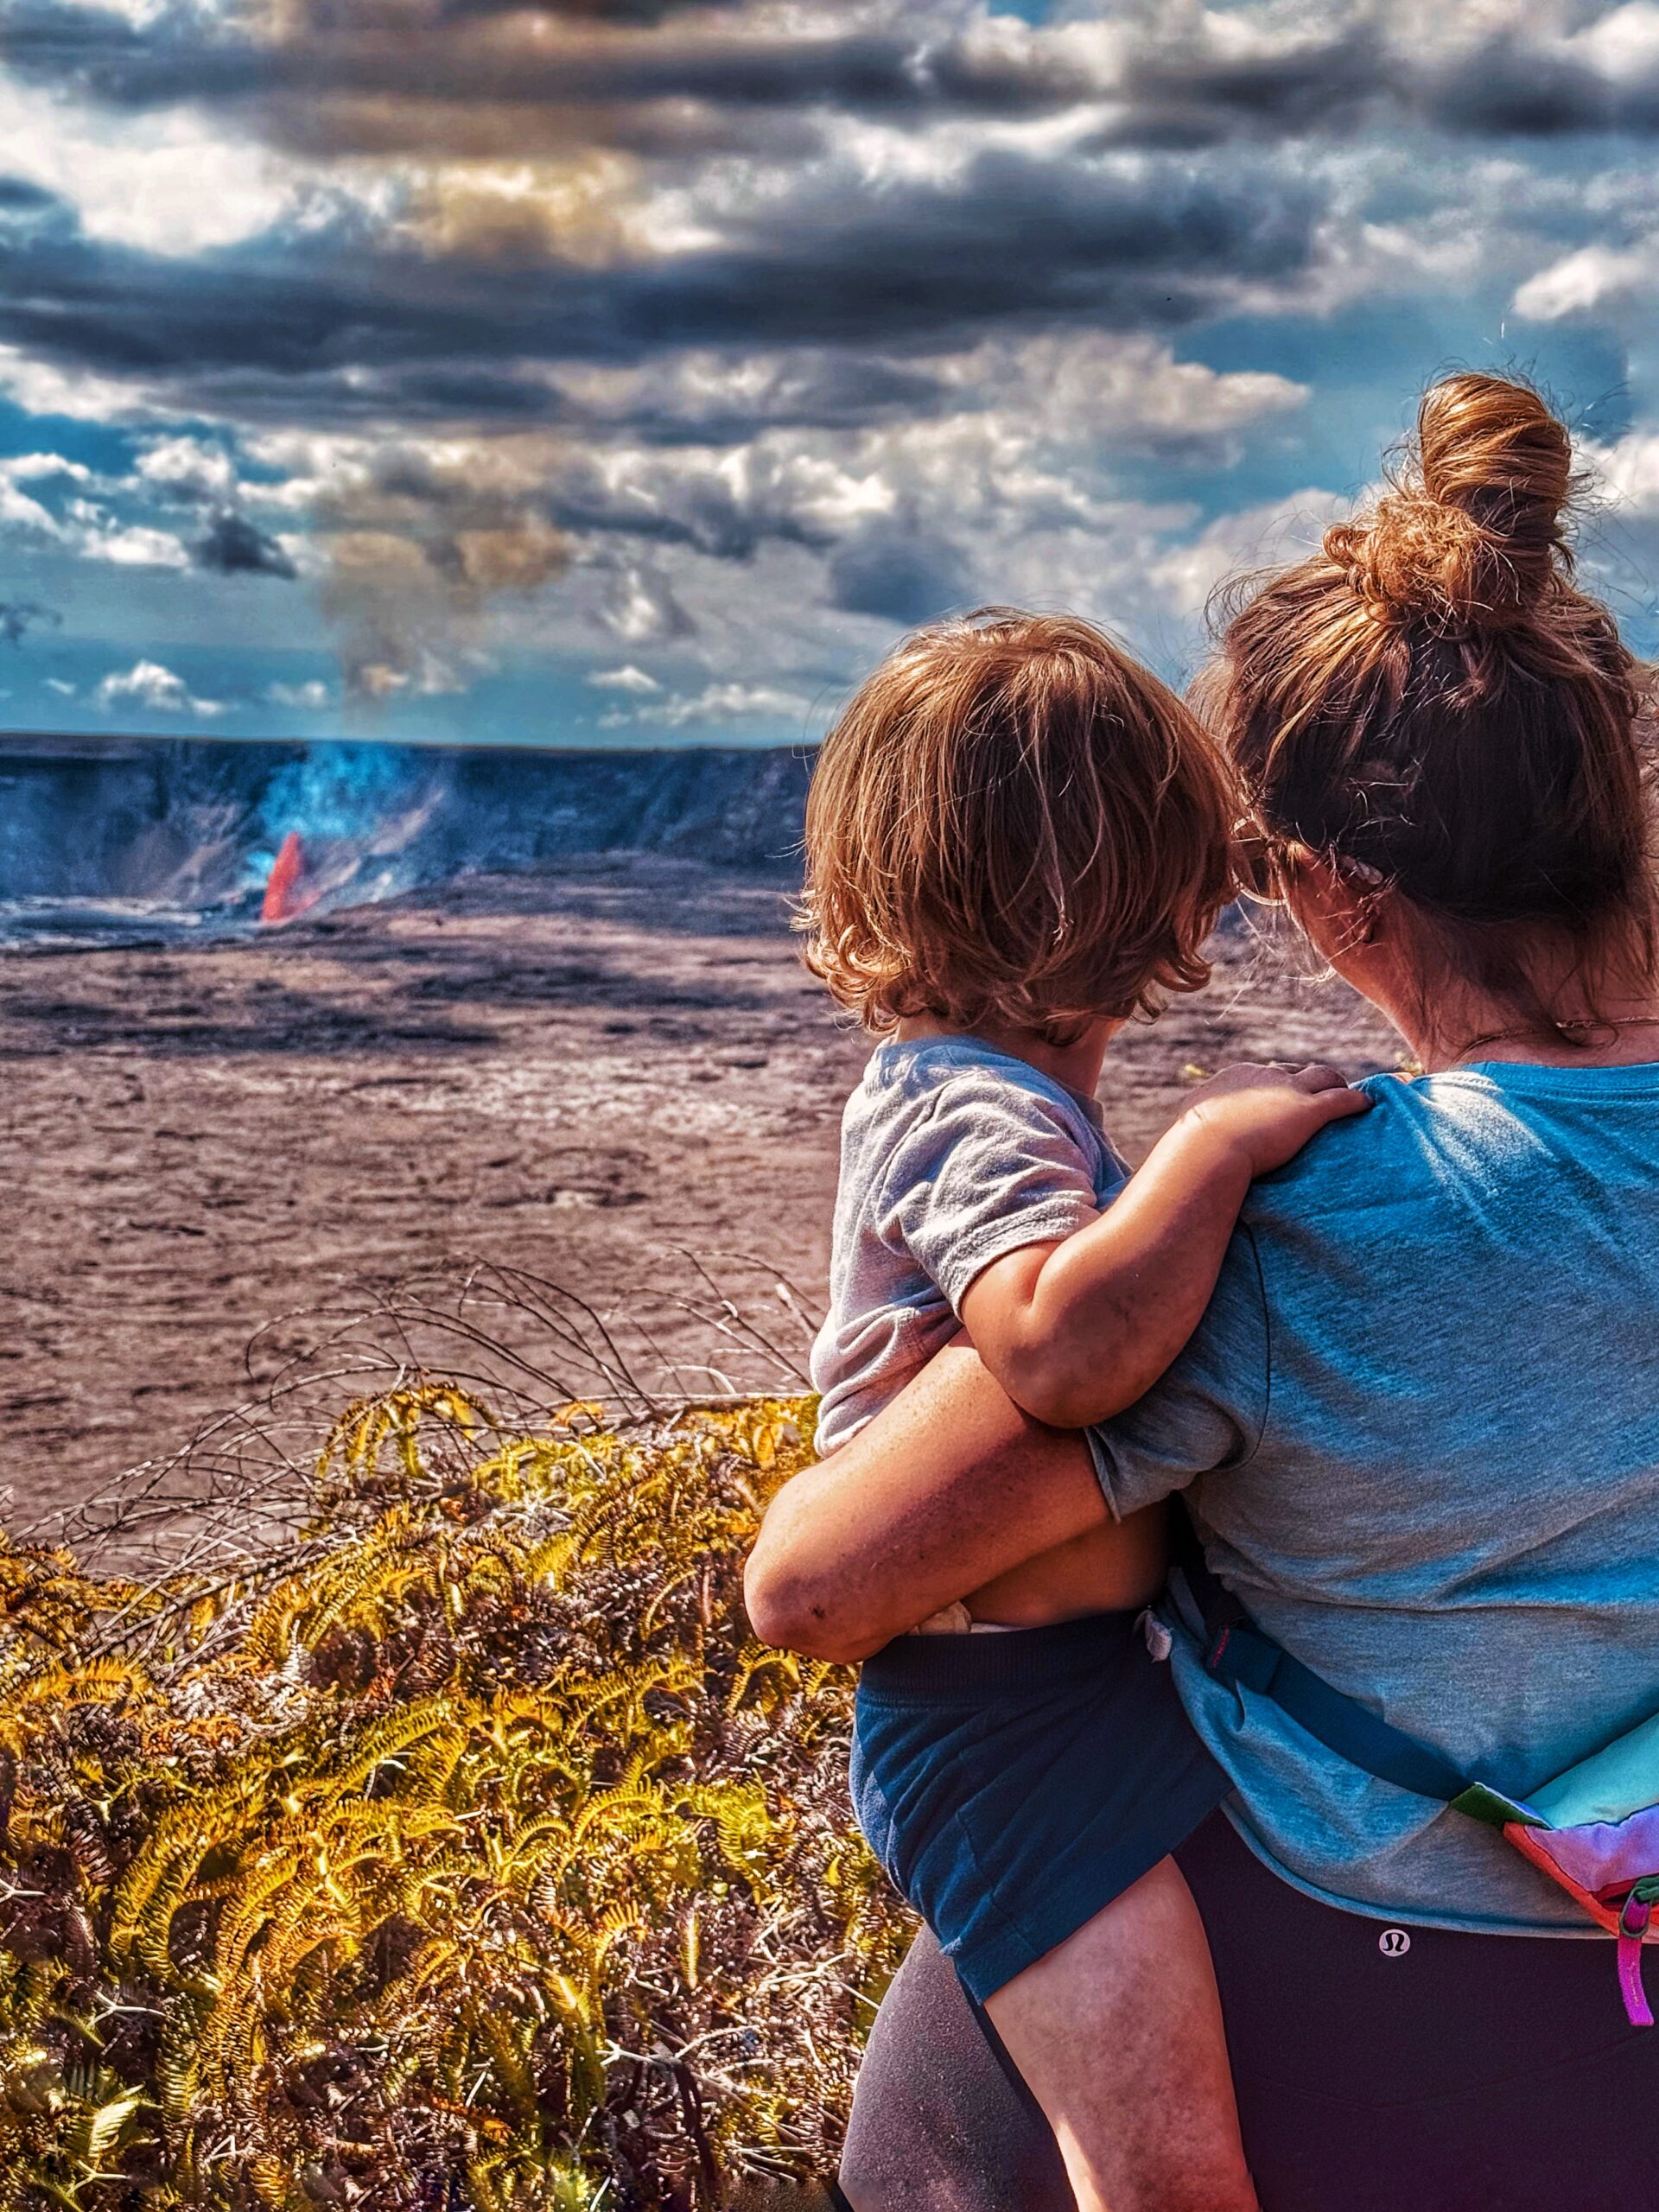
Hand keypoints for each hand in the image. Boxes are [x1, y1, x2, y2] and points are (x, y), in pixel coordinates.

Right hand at [1179, 1060, 1371, 1177]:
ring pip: (1324, 1076)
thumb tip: (1181, 1144)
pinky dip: (1358, 1102)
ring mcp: (1288, 1090)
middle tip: (1318, 1094)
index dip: (1276, 1084)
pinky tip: (1368, 1106)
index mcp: (1235, 1077)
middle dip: (1308, 1080)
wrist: (1207, 1149)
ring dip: (1337, 1084)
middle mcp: (1264, 1076)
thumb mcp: (1189, 1129)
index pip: (1264, 1073)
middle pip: (1295, 1070)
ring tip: (1347, 1096)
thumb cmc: (1191, 1148)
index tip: (1281, 1098)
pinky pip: (1343, 1099)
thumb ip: (1195, 1128)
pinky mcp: (1309, 1111)